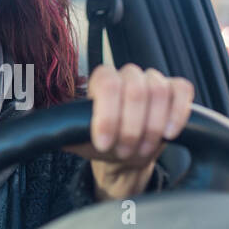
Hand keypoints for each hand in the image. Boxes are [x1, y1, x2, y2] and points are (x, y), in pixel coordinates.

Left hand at [65, 63, 195, 201]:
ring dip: (151, 127)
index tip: (104, 143)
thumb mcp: (78, 140)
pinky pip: (182, 91)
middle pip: (134, 89)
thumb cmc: (102, 143)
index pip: (106, 83)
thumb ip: (64, 132)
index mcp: (102, 79)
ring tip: (141, 149)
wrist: (125, 154)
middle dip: (130, 128)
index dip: (107, 115)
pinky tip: (169, 134)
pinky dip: (178, 113)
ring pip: (158, 92)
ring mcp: (154, 80)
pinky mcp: (176, 90)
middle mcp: (128, 74)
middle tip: (123, 151)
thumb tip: (46, 131)